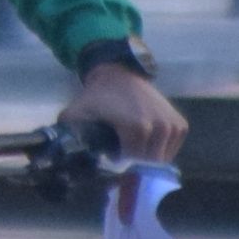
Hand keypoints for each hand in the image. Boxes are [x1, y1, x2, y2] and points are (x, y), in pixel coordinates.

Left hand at [64, 61, 187, 164]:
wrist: (119, 74)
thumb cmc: (97, 97)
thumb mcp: (76, 114)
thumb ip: (67, 133)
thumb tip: (57, 154)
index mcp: (137, 128)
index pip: (132, 164)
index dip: (118, 164)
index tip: (109, 155)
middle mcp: (159, 127)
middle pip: (146, 164)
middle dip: (133, 163)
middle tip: (120, 152)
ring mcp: (172, 125)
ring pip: (160, 159)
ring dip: (146, 157)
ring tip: (132, 146)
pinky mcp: (180, 125)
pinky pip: (171, 150)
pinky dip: (159, 150)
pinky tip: (146, 144)